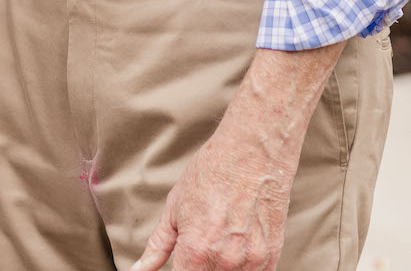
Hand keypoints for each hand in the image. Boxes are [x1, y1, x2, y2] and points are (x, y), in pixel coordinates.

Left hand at [129, 121, 294, 270]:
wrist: (253, 151)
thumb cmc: (213, 172)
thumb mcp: (175, 207)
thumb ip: (157, 247)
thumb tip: (140, 270)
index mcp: (195, 252)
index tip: (183, 260)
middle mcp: (224, 262)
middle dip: (199, 265)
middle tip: (204, 238)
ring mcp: (251, 262)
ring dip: (221, 266)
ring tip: (221, 236)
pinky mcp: (270, 257)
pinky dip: (243, 265)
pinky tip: (238, 241)